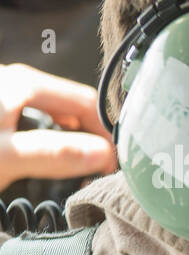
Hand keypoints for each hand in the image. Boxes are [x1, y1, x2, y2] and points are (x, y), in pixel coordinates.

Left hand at [0, 64, 116, 192]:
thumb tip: (103, 154)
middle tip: (96, 174)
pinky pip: (35, 121)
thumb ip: (53, 154)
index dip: (107, 135)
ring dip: (70, 142)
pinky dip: (49, 141)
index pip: (88, 103)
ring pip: (54, 115)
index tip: (111, 167)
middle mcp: (15, 81)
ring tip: (75, 171)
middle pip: (72, 108)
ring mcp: (5, 94)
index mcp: (24, 83)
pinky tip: (46, 161)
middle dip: (91, 139)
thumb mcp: (5, 156)